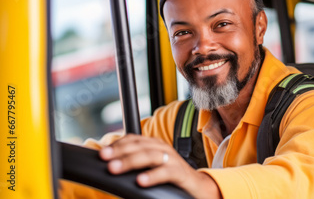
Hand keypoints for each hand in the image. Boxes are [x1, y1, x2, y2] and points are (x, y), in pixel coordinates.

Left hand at [99, 134, 220, 197]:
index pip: (133, 139)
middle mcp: (163, 149)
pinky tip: (141, 181)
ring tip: (115, 169)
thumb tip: (111, 165)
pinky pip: (166, 172)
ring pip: (150, 156)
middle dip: (120, 152)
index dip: (117, 144)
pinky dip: (153, 176)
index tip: (102, 153)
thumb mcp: (152, 166)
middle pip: (139, 146)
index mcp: (154, 145)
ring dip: (131, 161)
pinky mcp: (180, 173)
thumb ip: (136, 163)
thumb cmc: (171, 177)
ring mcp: (172, 160)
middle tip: (105, 159)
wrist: (197, 187)